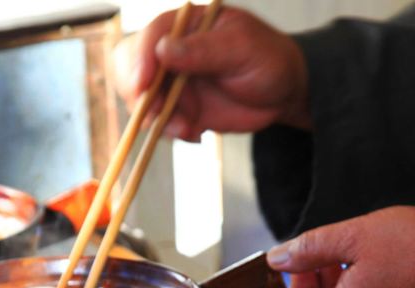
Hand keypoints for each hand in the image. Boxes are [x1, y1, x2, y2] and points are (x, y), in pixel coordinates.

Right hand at [113, 5, 310, 140]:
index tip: (143, 86)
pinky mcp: (180, 109)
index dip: (140, 60)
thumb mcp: (242, 49)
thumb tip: (163, 50)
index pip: (150, 37)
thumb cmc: (267, 59)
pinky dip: (172, 132)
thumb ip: (203, 50)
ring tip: (188, 129)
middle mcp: (172, 53)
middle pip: (132, 69)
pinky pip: (161, 123)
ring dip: (158, 120)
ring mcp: (173, 83)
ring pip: (143, 101)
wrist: (282, 92)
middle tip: (157, 114)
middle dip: (139, 94)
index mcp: (185, 26)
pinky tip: (197, 134)